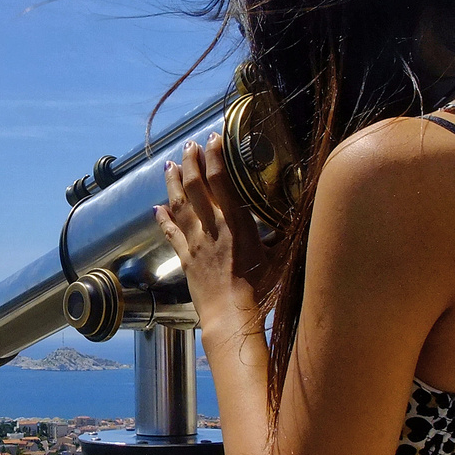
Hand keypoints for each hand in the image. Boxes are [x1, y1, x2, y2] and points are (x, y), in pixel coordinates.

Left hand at [154, 133, 272, 338]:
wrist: (231, 315)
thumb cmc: (259, 288)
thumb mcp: (279, 256)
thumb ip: (284, 234)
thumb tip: (298, 217)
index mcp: (236, 223)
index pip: (221, 181)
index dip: (215, 157)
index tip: (213, 139)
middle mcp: (212, 228)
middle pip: (195, 187)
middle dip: (190, 162)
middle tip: (188, 145)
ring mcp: (196, 243)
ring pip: (178, 206)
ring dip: (172, 183)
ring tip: (168, 165)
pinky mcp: (186, 260)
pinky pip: (171, 235)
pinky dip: (163, 220)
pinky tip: (156, 209)